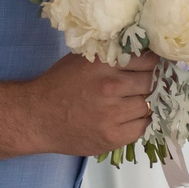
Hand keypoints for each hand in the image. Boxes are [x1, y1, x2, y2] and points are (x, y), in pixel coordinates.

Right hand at [0, 53, 158, 162]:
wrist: (36, 117)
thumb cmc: (60, 85)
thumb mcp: (83, 60)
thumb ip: (112, 55)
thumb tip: (147, 51)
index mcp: (104, 64)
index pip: (148, 60)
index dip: (152, 63)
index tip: (151, 67)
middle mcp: (110, 87)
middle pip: (151, 82)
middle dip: (149, 83)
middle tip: (140, 86)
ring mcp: (112, 114)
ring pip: (148, 105)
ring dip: (143, 103)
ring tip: (129, 102)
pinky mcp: (113, 136)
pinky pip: (142, 127)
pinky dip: (138, 122)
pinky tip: (126, 117)